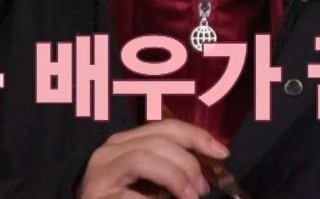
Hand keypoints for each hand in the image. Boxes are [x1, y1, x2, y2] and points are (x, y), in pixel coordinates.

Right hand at [77, 119, 229, 198]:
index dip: (197, 136)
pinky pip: (131, 194)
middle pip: (157, 139)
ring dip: (175, 177)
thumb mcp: (149, 185)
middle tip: (202, 189)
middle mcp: (109, 151)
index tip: (223, 153)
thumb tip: (206, 173)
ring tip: (189, 198)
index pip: (165, 127)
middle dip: (188, 162)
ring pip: (143, 157)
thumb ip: (170, 172)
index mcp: (125, 143)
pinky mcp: (97, 195)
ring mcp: (101, 172)